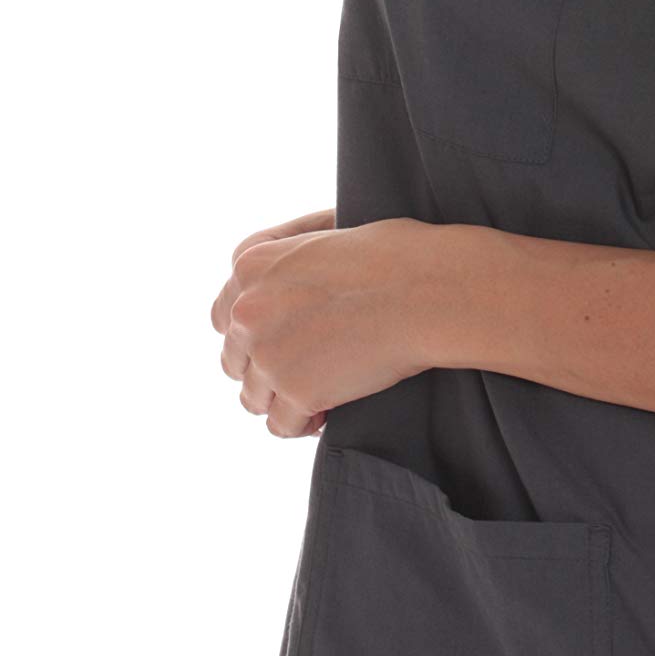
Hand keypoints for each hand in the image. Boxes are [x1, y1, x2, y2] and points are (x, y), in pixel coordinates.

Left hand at [212, 214, 449, 435]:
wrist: (429, 290)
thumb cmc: (396, 254)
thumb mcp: (328, 230)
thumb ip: (292, 252)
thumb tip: (287, 274)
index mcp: (252, 264)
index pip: (225, 313)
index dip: (253, 331)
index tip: (281, 338)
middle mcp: (248, 310)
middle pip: (235, 358)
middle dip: (266, 366)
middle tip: (306, 366)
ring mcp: (269, 355)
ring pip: (253, 396)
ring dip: (282, 398)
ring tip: (317, 395)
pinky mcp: (298, 393)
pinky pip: (281, 425)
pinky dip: (302, 424)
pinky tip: (326, 414)